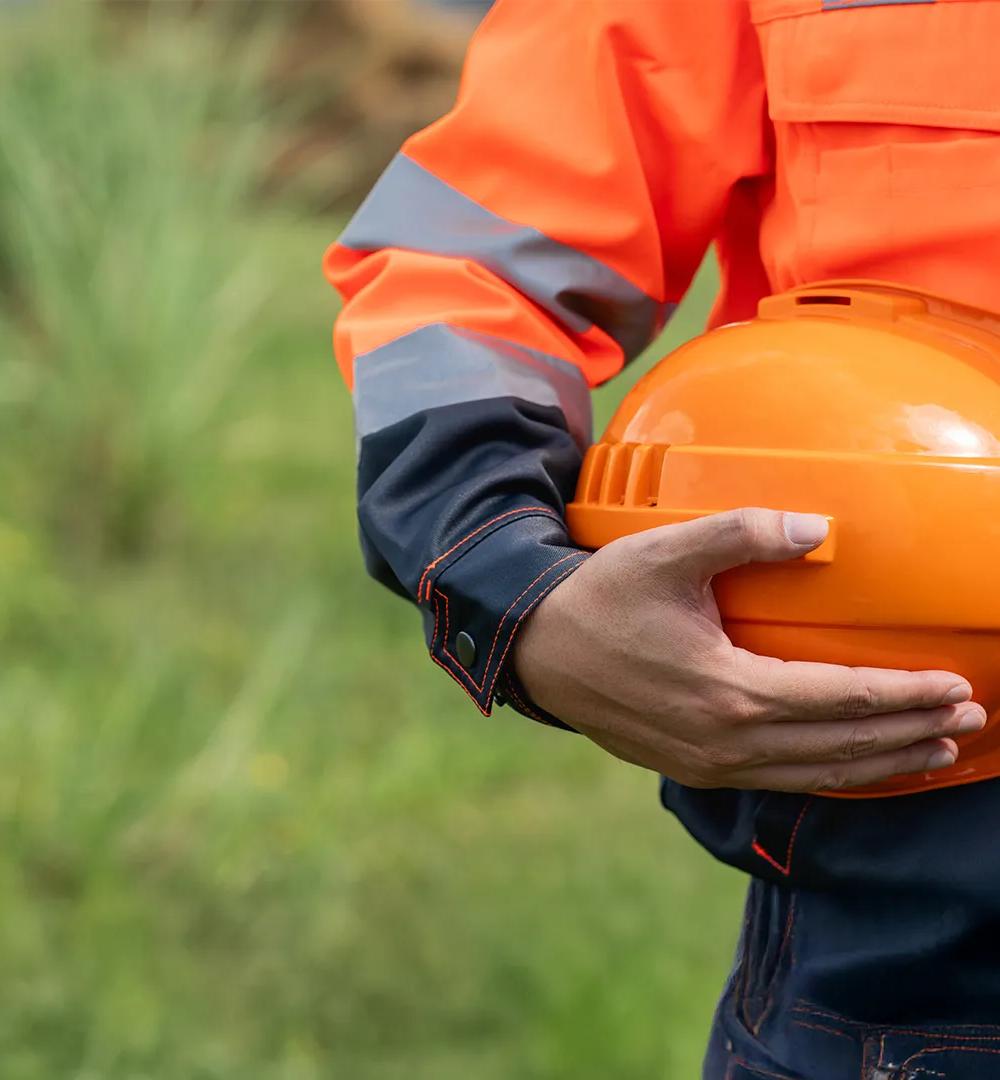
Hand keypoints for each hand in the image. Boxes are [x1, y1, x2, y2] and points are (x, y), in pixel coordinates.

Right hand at [514, 509, 983, 791]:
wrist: (539, 651)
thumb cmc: (602, 598)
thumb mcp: (666, 554)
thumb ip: (743, 534)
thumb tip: (819, 528)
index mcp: (728, 689)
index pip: (841, 698)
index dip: (903, 693)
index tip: (955, 686)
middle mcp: (726, 740)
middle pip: (840, 746)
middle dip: (909, 733)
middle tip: (966, 720)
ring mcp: (709, 764)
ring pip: (815, 774)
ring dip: (879, 763)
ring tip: (930, 752)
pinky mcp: (694, 770)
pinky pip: (780, 780)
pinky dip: (830, 776)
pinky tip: (853, 766)